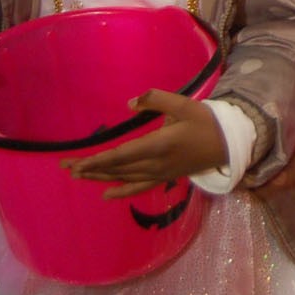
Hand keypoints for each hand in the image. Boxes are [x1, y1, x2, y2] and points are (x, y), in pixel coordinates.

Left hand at [62, 90, 227, 198]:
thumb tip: (130, 103)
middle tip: (65, 166)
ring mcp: (159, 173)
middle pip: (116, 168)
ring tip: (78, 175)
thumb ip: (156, 100)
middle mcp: (155, 163)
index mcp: (158, 144)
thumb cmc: (205, 121)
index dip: (97, 161)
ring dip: (100, 177)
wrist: (228, 143)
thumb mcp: (184, 104)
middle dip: (90, 168)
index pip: (120, 156)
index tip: (76, 163)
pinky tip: (106, 195)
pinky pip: (139, 187)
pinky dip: (122, 192)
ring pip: (123, 177)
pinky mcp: (164, 177)